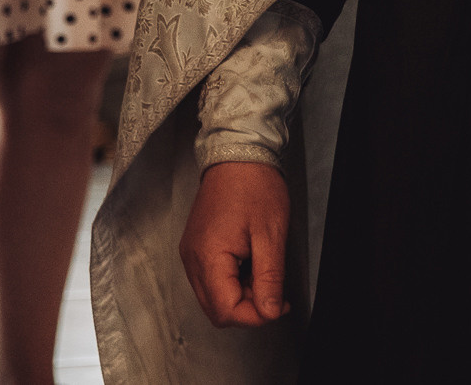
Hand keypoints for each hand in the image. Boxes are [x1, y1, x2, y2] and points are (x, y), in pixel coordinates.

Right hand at [180, 161, 290, 326]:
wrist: (238, 154)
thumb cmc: (254, 185)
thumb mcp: (271, 235)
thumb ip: (269, 279)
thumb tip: (270, 311)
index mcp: (208, 257)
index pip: (225, 311)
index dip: (254, 316)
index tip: (278, 305)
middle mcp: (192, 259)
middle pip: (216, 309)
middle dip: (247, 308)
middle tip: (273, 290)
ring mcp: (192, 253)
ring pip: (213, 297)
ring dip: (240, 294)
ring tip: (262, 269)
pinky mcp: (196, 247)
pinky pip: (211, 279)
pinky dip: (232, 280)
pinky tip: (249, 262)